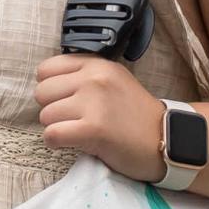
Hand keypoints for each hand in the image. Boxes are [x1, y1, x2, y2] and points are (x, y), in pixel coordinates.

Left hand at [34, 54, 164, 181]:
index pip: (46, 69)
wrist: (167, 140)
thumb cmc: (136, 116)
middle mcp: (94, 78)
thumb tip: (46, 85)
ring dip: (56, 128)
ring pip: (45, 115)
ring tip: (78, 132)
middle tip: (72, 120)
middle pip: (42, 93)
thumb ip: (84, 77)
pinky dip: (56, 142)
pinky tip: (71, 143)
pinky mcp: (93, 129)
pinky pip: (52, 134)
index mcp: (97, 65)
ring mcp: (94, 103)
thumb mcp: (113, 81)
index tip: (65, 101)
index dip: (50, 88)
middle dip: (52, 109)